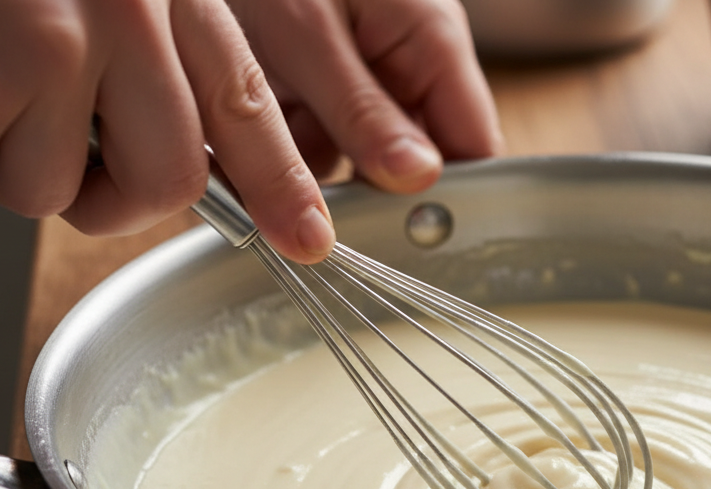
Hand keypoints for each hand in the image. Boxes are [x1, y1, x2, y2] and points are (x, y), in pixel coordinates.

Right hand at [0, 0, 332, 262]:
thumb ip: (152, 52)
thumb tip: (179, 159)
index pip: (242, 101)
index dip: (280, 182)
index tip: (307, 236)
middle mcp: (125, 15)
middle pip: (165, 182)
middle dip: (111, 199)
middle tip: (67, 162)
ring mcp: (47, 49)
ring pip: (50, 190)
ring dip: (4, 161)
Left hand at [225, 0, 504, 192]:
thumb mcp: (307, 28)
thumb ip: (362, 110)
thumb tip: (419, 180)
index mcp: (432, 42)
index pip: (473, 147)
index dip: (450, 200)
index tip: (405, 239)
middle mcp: (402, 69)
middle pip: (413, 167)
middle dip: (366, 196)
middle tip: (316, 216)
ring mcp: (355, 85)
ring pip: (352, 166)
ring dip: (309, 181)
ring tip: (259, 163)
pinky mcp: (309, 93)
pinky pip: (305, 150)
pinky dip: (274, 161)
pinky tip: (237, 153)